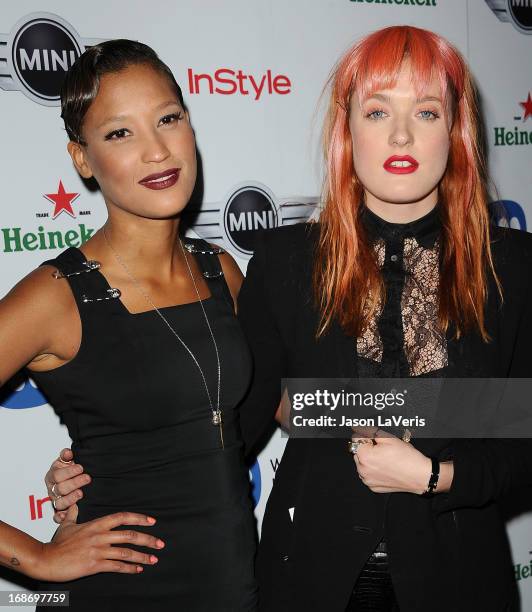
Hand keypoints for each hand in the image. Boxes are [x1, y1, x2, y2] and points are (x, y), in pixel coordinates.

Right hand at [32, 505, 163, 580]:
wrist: (46, 559)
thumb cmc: (57, 543)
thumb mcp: (67, 525)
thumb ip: (74, 514)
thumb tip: (75, 504)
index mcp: (97, 524)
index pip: (122, 517)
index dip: (139, 518)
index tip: (152, 521)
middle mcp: (100, 536)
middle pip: (130, 535)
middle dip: (148, 539)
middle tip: (160, 544)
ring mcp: (98, 550)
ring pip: (126, 552)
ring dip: (142, 556)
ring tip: (153, 559)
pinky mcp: (94, 565)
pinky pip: (116, 566)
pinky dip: (129, 568)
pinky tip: (137, 569)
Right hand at [45, 448, 90, 523]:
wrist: (74, 477)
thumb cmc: (70, 469)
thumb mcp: (67, 460)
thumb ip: (66, 456)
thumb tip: (68, 453)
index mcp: (53, 475)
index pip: (58, 474)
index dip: (69, 471)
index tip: (81, 467)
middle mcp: (52, 488)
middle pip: (60, 488)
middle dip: (74, 483)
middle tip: (87, 478)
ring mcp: (55, 500)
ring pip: (59, 503)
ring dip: (70, 499)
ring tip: (81, 493)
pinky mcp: (59, 511)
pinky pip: (56, 517)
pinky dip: (60, 517)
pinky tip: (65, 516)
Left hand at [352, 431, 431, 493]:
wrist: (420, 475)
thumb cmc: (406, 457)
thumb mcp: (388, 438)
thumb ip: (371, 432)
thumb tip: (360, 428)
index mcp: (364, 456)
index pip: (356, 439)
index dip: (367, 436)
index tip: (374, 438)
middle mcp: (362, 470)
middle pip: (358, 452)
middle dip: (366, 448)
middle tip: (382, 448)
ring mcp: (367, 480)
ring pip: (362, 464)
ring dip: (369, 459)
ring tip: (385, 458)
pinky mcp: (373, 487)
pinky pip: (368, 475)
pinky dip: (373, 470)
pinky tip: (385, 467)